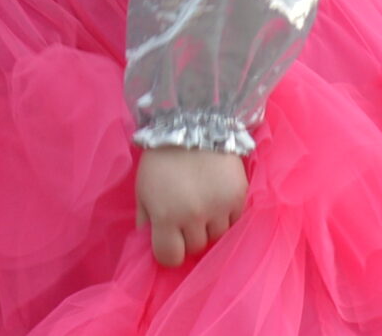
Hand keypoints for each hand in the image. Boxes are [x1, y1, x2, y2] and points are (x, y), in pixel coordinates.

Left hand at [135, 146, 245, 268]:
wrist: (193, 123)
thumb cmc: (161, 158)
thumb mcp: (142, 189)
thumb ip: (145, 222)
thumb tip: (150, 245)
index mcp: (165, 216)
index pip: (170, 258)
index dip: (169, 251)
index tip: (170, 240)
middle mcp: (193, 215)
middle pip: (196, 247)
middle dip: (189, 235)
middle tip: (186, 214)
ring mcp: (219, 207)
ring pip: (217, 236)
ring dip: (210, 226)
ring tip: (204, 203)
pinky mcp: (239, 197)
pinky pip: (234, 222)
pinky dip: (227, 215)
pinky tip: (218, 198)